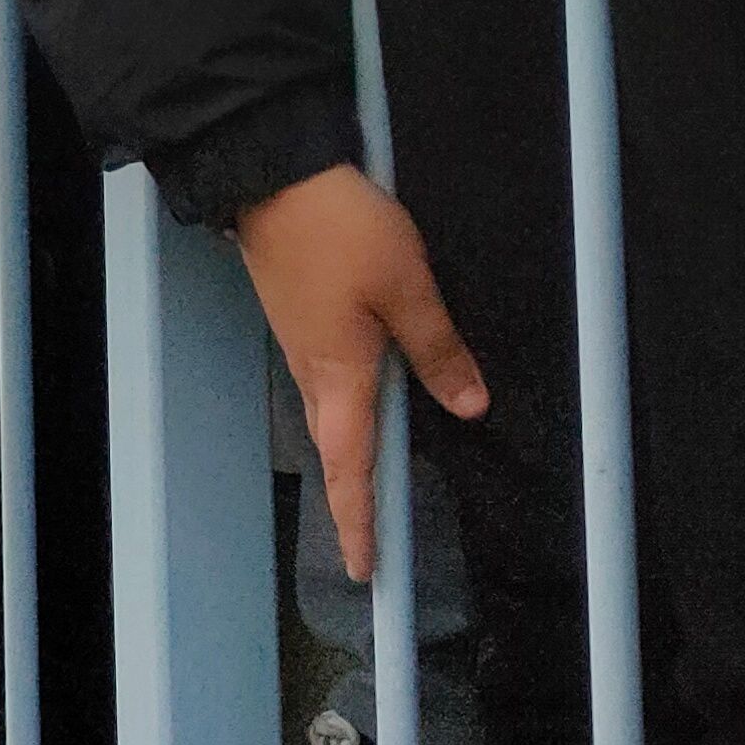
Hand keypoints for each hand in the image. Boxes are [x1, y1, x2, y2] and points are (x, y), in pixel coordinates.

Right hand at [233, 165, 487, 588]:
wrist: (274, 175)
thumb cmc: (342, 232)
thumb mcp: (408, 287)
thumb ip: (438, 349)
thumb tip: (470, 405)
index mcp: (339, 375)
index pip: (351, 467)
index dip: (359, 520)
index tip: (365, 569)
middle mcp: (313, 370)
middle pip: (335, 450)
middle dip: (352, 500)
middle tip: (366, 542)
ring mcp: (302, 343)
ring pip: (330, 417)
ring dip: (349, 458)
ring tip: (372, 486)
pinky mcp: (301, 316)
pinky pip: (326, 382)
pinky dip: (346, 412)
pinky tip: (367, 402)